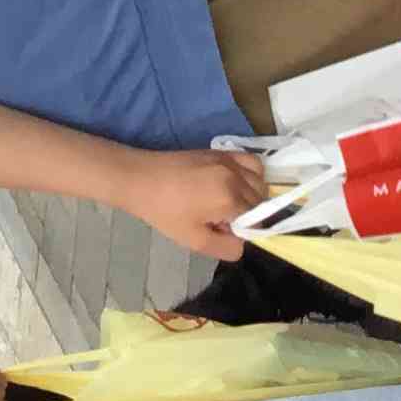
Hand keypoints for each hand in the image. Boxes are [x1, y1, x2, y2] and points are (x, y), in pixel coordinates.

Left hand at [127, 149, 267, 259]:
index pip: (258, 220)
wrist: (140, 179)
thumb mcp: (195, 241)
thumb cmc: (164, 212)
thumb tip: (243, 242)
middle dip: (248, 214)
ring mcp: (229, 160)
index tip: (223, 231)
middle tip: (221, 220)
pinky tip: (234, 184)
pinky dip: (252, 174)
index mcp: (229, 199)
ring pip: (260, 182)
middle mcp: (235, 176)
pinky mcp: (221, 151)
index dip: (244, 230)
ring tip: (228, 203)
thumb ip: (227, 248)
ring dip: (252, 195)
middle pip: (261, 201)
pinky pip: (251, 162)